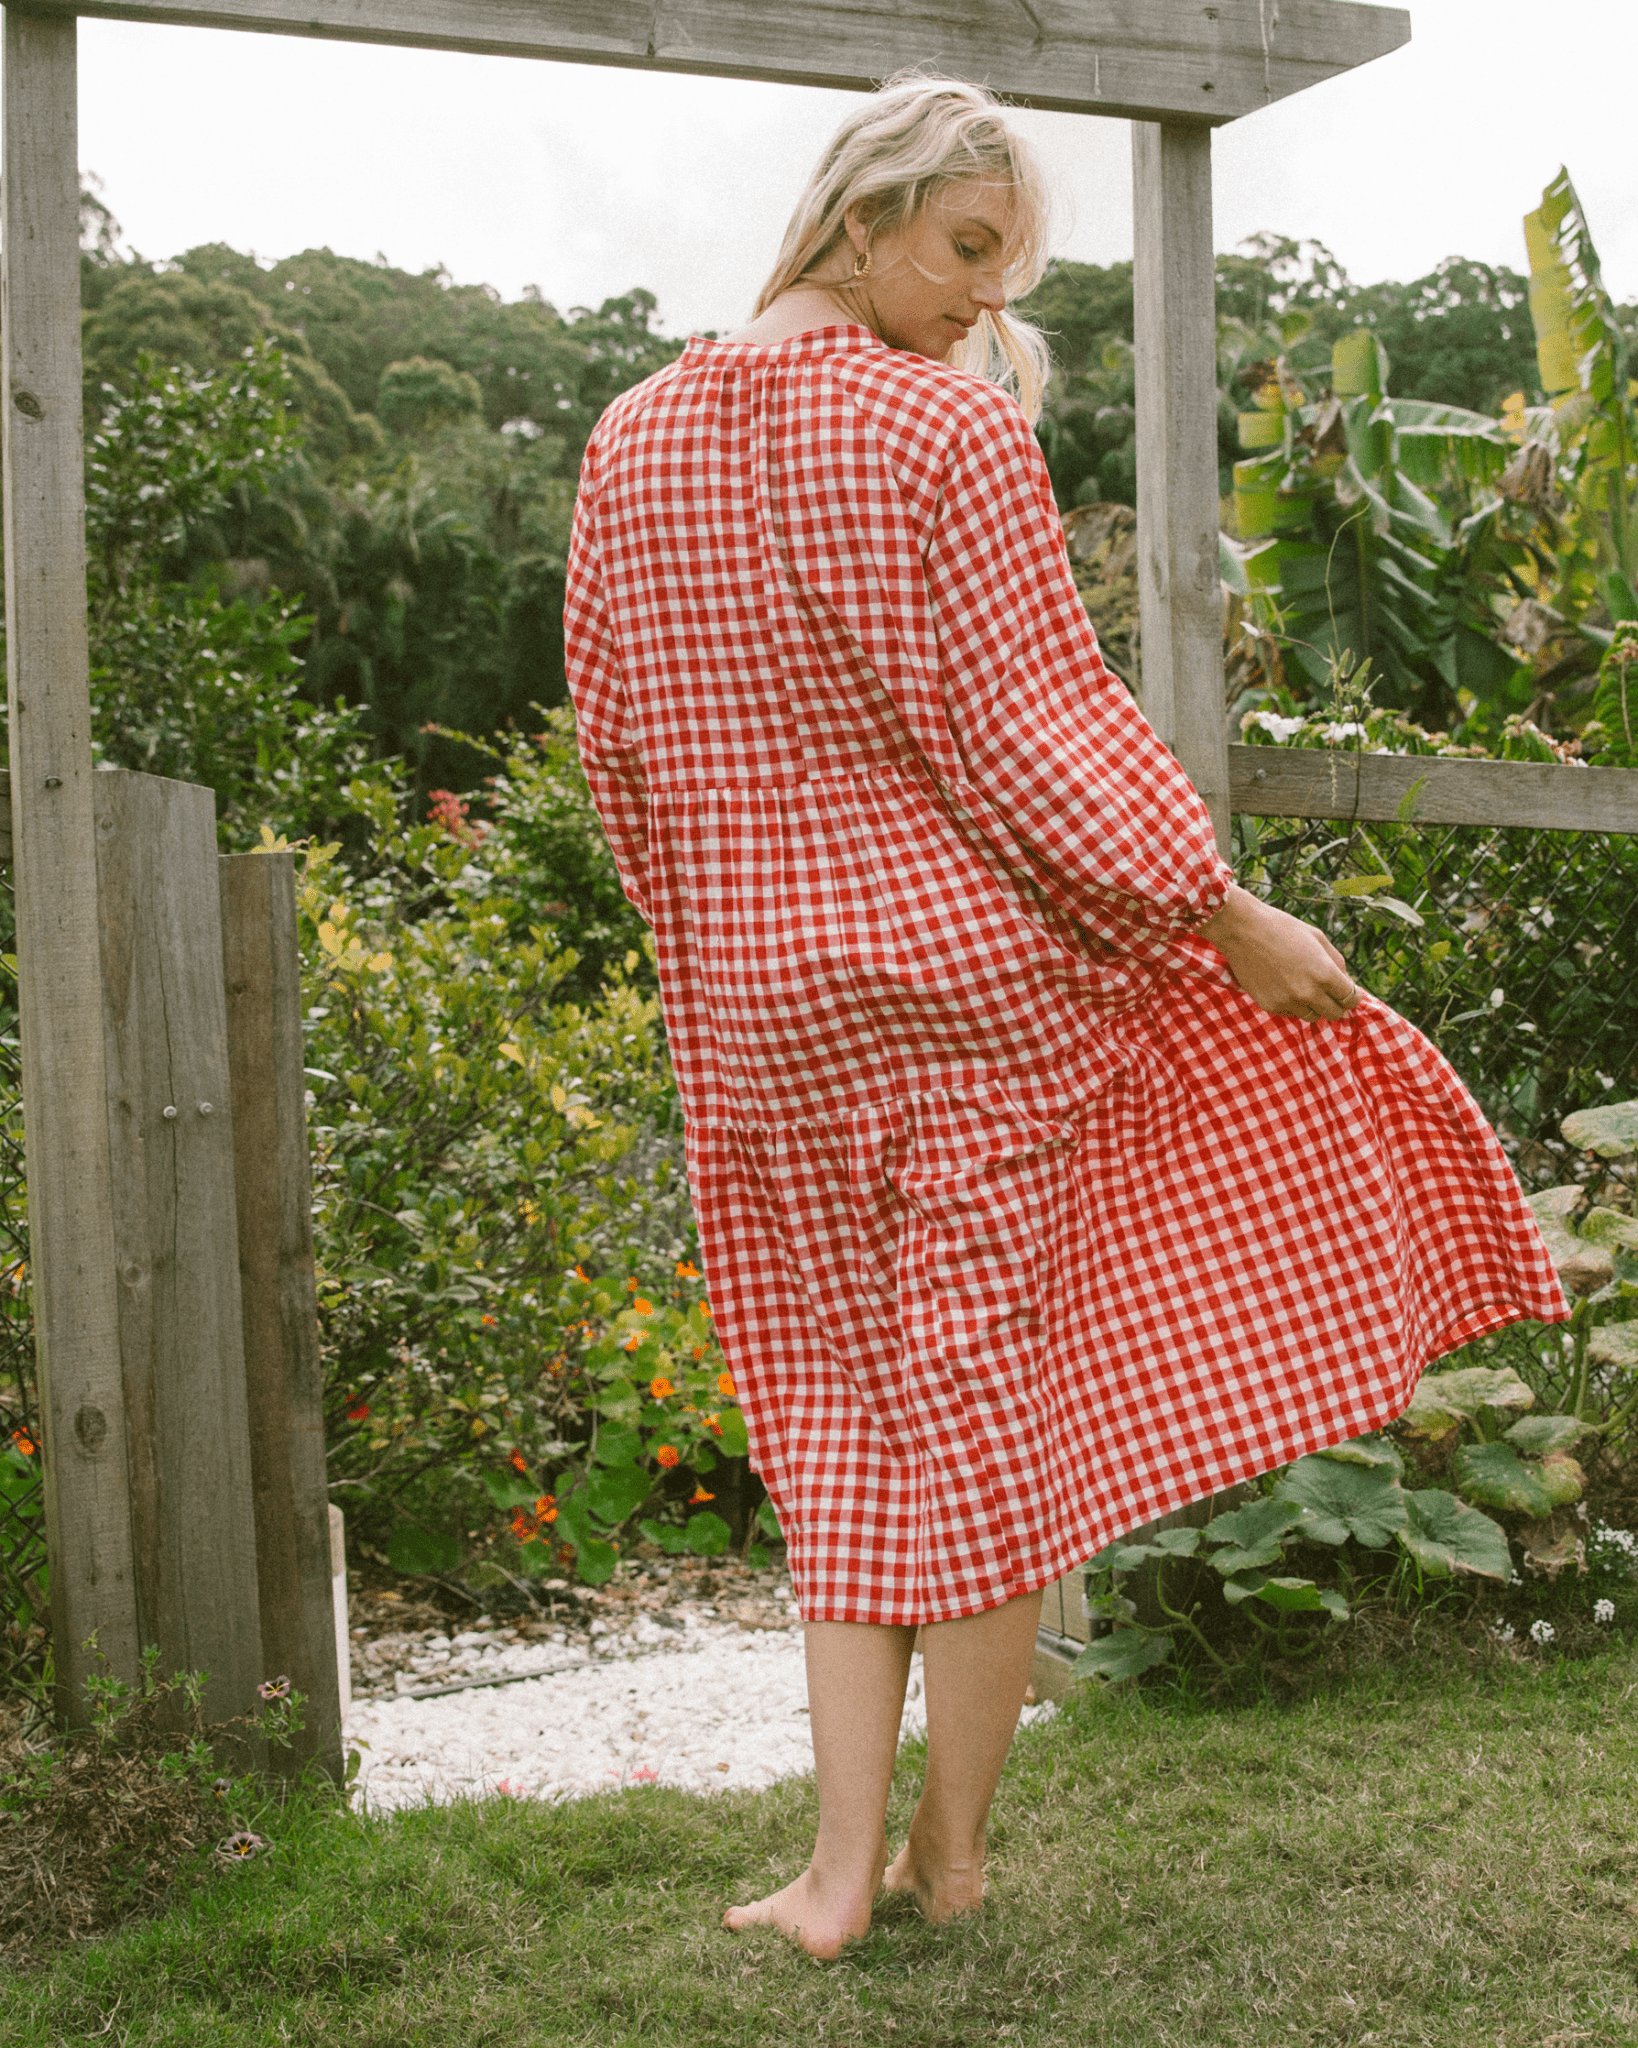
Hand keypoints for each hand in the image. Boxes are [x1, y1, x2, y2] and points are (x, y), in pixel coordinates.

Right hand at [1199, 886, 1362, 1022]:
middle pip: (1335, 1014)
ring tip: (1302, 985)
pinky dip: (1292, 1003)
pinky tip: (1283, 984)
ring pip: (1312, 1016)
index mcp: (1325, 974)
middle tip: (1328, 992)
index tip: (1346, 990)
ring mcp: (1288, 1002)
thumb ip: (1337, 962)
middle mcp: (1308, 993)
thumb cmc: (1283, 929)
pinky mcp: (1270, 1006)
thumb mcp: (1318, 938)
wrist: (1243, 930)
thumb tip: (1347, 983)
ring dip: (1313, 1005)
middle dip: (1336, 1004)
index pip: (1351, 999)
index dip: (1352, 995)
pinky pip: (1291, 1012)